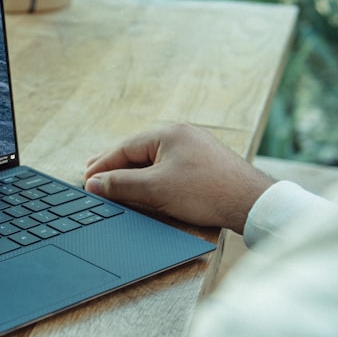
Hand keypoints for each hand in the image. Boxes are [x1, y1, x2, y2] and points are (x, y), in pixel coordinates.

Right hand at [83, 123, 274, 233]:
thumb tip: (94, 184)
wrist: (251, 203)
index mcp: (170, 133)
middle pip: (139, 151)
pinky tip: (147, 186)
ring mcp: (197, 149)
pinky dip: (153, 176)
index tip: (86, 179)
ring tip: (115, 182)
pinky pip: (170, 167)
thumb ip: (120, 184)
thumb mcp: (155, 189)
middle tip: (92, 175)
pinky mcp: (207, 165)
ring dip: (133, 172)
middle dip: (115, 166)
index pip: (125, 148)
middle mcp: (184, 135)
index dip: (103, 165)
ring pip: (155, 160)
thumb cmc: (206, 193)